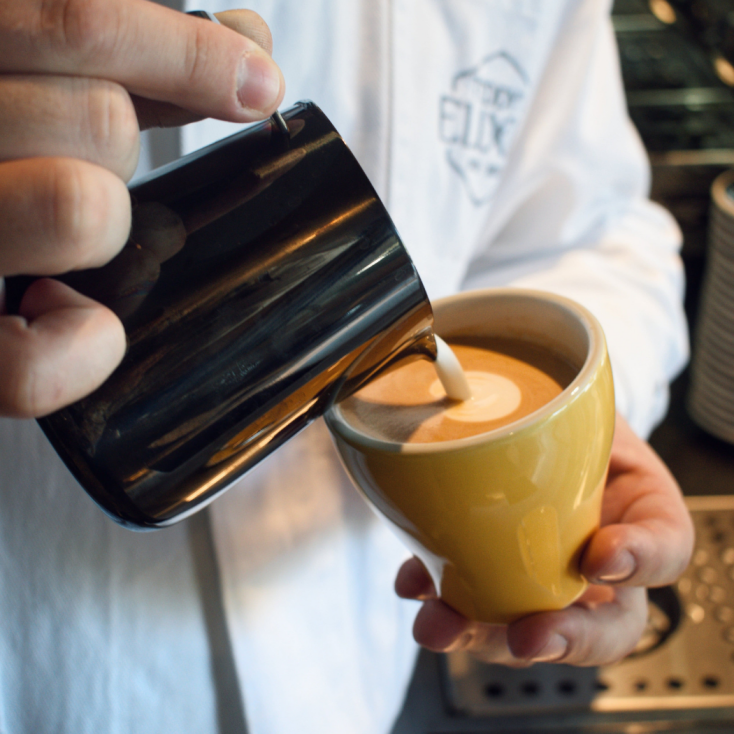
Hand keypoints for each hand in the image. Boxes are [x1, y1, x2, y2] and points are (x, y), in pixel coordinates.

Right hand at [0, 1, 283, 417]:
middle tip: (99, 158)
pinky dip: (83, 346)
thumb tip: (248, 42)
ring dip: (106, 220)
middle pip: (102, 123)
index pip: (80, 21)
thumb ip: (139, 53)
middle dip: (127, 145)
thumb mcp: (48, 70)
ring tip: (71, 225)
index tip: (256, 80)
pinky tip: (78, 317)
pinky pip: (31, 366)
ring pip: (82, 209)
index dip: (189, 53)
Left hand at [395, 412, 694, 665]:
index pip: (666, 546)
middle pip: (605, 626)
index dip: (642, 560)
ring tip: (440, 624)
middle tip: (527, 637)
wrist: (530, 417)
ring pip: (530, 631)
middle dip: (564, 639)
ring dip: (483, 634)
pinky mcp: (493, 579)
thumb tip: (471, 384)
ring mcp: (546, 579)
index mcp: (639, 512)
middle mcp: (600, 561)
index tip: (600, 556)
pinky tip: (414, 584)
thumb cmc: (559, 412)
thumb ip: (552, 403)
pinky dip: (439, 596)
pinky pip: (472, 604)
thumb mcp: (570, 397)